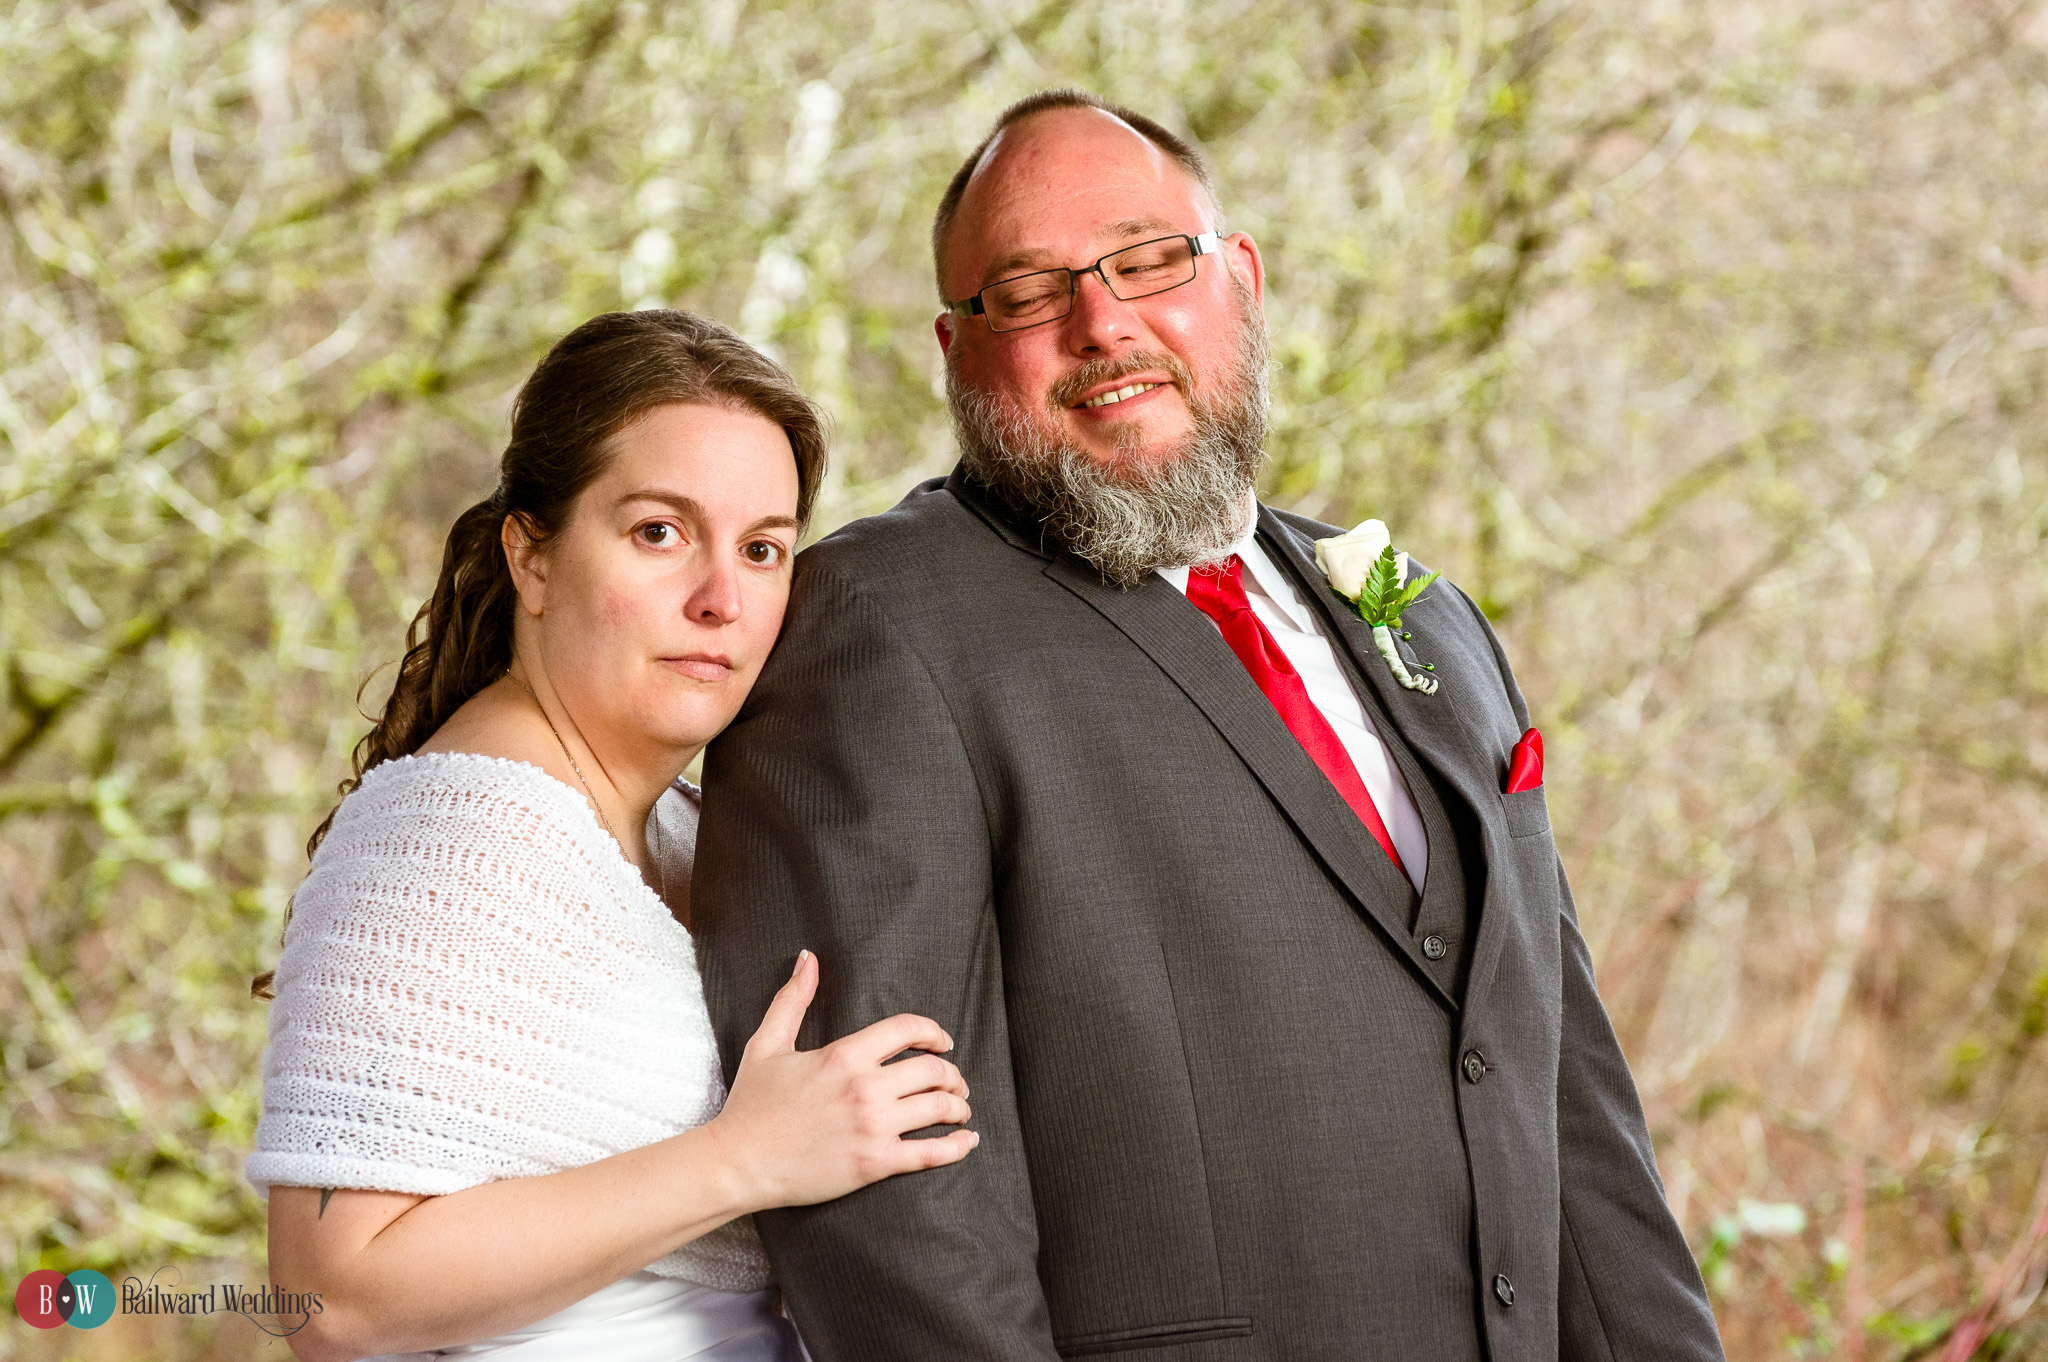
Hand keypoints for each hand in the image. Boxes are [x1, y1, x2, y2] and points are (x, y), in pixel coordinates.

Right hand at [704, 950, 976, 1209]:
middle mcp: (865, 1088)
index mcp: (844, 1055)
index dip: (933, 1032)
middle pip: (932, 1070)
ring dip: (959, 1106)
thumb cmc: (752, 1104)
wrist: (738, 1163)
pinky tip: (967, 1141)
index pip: (908, 1029)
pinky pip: (931, 1154)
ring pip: (939, 1108)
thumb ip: (793, 999)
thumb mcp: (768, 1043)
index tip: (942, 1042)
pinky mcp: (875, 1164)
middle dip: (952, 1074)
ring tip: (960, 1109)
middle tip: (955, 1082)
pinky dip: (957, 1147)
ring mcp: (873, 1127)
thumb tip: (808, 958)